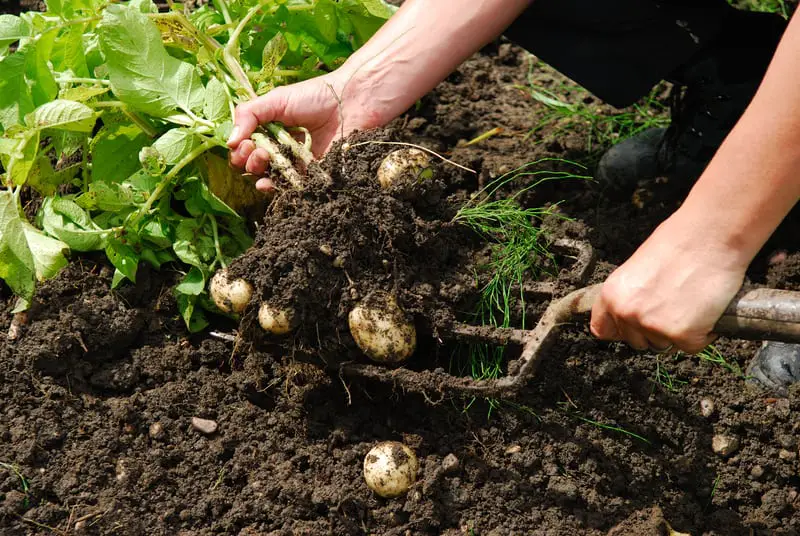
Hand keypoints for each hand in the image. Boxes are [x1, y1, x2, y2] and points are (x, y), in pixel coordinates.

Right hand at [227, 71, 383, 191]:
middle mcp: (284, 150)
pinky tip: (269, 183)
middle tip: (256, 151)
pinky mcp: (316, 177)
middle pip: (257, 166)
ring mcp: (300, 165)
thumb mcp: (276, 100)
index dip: (241, 149)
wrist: (352, 102)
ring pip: (272, 179)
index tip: (244, 143)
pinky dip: (279, 188)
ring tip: (262, 161)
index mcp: (273, 131)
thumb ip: (249, 115)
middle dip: (248, 161)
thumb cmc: (316, 96)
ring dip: (259, 175)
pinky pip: (294, 189)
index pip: (248, 148)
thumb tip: (229, 141)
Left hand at [590, 216, 747, 353]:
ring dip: (679, 331)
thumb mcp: (638, 268)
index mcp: (611, 295)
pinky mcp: (683, 335)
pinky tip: (706, 308)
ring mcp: (653, 326)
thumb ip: (630, 294)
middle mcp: (627, 313)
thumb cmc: (680, 243)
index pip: (602, 330)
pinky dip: (703, 333)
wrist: (711, 235)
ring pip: (664, 345)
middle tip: (674, 304)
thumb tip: (632, 314)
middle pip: (637, 342)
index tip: (635, 325)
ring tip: (691, 301)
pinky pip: (692, 346)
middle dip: (655, 330)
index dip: (622, 329)